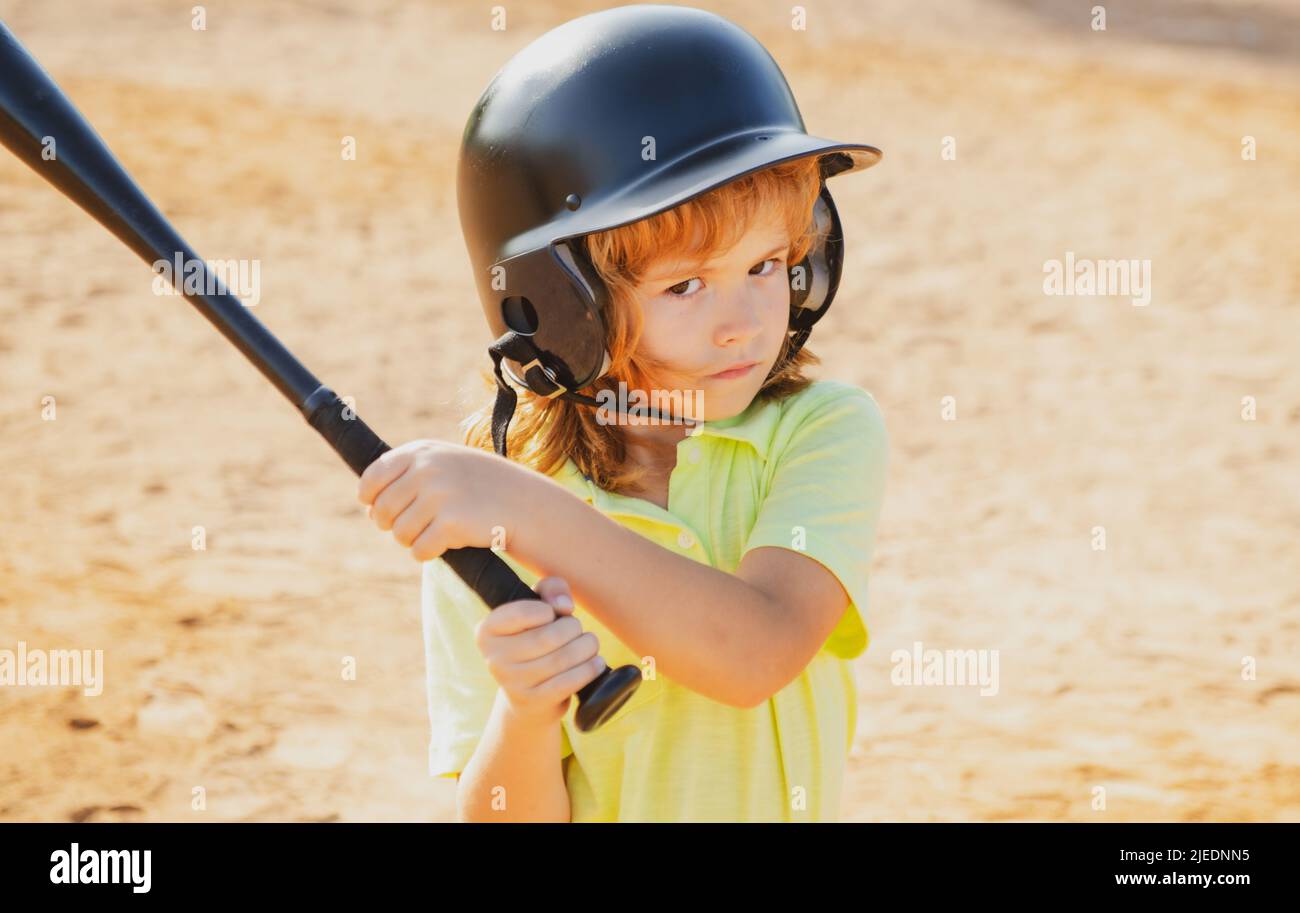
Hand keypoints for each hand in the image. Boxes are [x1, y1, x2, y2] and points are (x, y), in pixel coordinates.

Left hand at [356, 439, 525, 560]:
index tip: (377, 508)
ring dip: (413, 540)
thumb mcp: (444, 463)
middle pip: (382, 511)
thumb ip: (407, 474)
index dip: (370, 499)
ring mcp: (439, 496)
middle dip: (393, 525)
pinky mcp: (451, 524)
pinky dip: (428, 553)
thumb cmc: (479, 486)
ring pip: (399, 534)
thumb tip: (367, 506)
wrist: (524, 502)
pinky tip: (448, 543)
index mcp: (421, 452)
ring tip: (435, 532)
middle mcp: (427, 470)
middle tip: (415, 526)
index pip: (372, 478)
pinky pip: (418, 550)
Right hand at [474, 576, 606, 725]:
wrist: (530, 696)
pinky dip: (589, 669)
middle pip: (548, 636)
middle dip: (573, 628)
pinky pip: (568, 682)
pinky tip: (596, 662)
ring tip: (589, 644)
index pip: (520, 612)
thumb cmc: (536, 639)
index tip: (552, 614)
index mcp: (487, 630)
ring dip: (586, 647)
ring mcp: (512, 683)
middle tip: (577, 630)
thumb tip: (563, 605)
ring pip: (562, 659)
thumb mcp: (538, 608)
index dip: (547, 610)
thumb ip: (551, 589)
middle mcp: (494, 658)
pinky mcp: (532, 701)